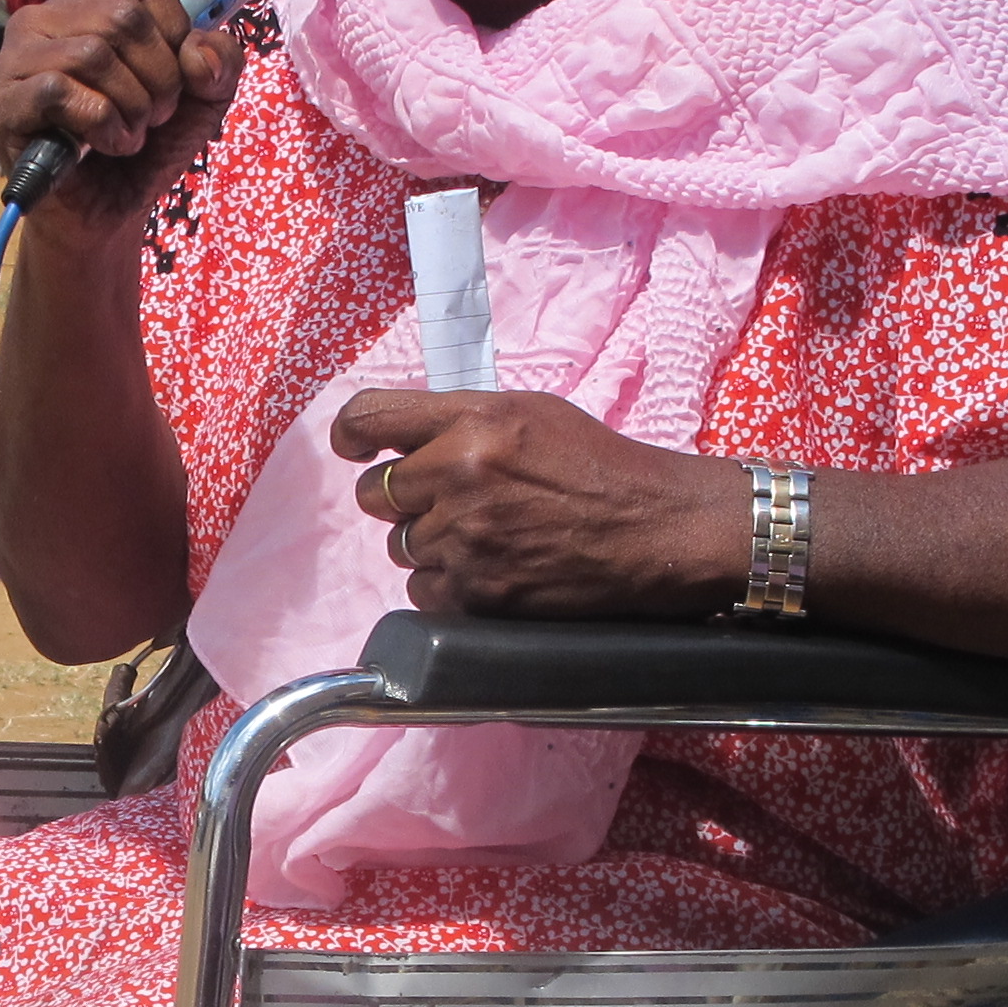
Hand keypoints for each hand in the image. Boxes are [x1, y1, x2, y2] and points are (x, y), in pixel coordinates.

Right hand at [0, 0, 238, 234]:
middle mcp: (46, 18)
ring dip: (133, 107)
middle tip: (154, 117)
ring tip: (130, 134)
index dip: (177, 28)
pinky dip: (102, 126)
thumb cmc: (144, 148)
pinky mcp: (3, 104)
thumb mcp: (201, 99)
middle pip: (124, 17)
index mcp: (91, 1)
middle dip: (160, 78)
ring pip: (93, 53)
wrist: (106, 216)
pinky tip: (105, 146)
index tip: (174, 75)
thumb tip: (197, 54)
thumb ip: (220, 61)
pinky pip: (59, 91)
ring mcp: (15, 59)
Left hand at [337, 390, 735, 618]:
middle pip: (375, 493)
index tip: (356, 449)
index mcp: (472, 421)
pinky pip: (422, 591)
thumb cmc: (598, 466)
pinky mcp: (476, 594)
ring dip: (430, 544)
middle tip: (449, 500)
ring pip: (400, 546)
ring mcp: (465, 539)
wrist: (655, 530)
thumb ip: (459, 418)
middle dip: (403, 498)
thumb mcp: (530, 412)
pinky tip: (491, 569)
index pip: (368, 419)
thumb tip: (396, 438)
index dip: (352, 436)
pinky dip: (448, 585)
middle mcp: (459, 475)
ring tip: (487, 535)